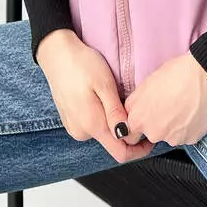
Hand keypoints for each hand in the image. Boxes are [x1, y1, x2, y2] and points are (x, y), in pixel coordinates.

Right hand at [37, 30, 155, 163]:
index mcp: (92, 125)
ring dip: (114, 122)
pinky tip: (103, 99)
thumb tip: (128, 135)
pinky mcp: (70, 121)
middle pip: (113, 143)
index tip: (150, 137)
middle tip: (134, 107)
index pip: (121, 153)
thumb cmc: (81, 64)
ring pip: (103, 133)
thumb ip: (115, 112)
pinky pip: (92, 126)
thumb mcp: (104, 84)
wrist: (56, 54)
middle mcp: (81, 132)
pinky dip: (102, 118)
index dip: (139, 149)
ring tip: (117, 98)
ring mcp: (74, 127)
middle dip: (127, 131)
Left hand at [121, 51, 206, 147]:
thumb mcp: (146, 84)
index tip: (146, 116)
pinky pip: (185, 136)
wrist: (205, 76)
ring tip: (183, 106)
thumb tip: (136, 110)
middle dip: (156, 124)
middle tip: (168, 106)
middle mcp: (153, 133)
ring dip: (173, 126)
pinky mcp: (190, 140)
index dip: (138, 123)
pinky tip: (192, 111)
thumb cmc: (177, 74)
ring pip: (168, 135)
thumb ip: (137, 102)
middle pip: (150, 134)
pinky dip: (187, 127)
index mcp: (138, 118)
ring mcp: (172, 138)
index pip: (130, 133)